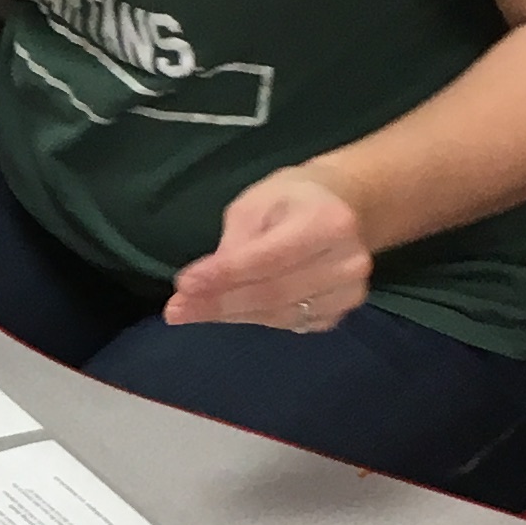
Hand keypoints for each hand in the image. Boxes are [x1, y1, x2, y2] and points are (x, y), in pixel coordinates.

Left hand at [166, 166, 371, 330]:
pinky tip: (227, 311)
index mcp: (329, 222)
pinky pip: (288, 323)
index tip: (183, 286)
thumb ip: (234, 246)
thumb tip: (198, 289)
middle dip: (219, 303)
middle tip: (176, 309)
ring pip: (278, 315)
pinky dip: (252, 319)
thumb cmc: (290, 201)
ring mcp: (349, 292)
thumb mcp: (256, 206)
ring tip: (190, 311)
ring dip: (229, 315)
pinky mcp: (340, 313)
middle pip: (272, 293)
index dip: (224, 275)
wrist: (343, 208)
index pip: (268, 258)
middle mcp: (348, 262)